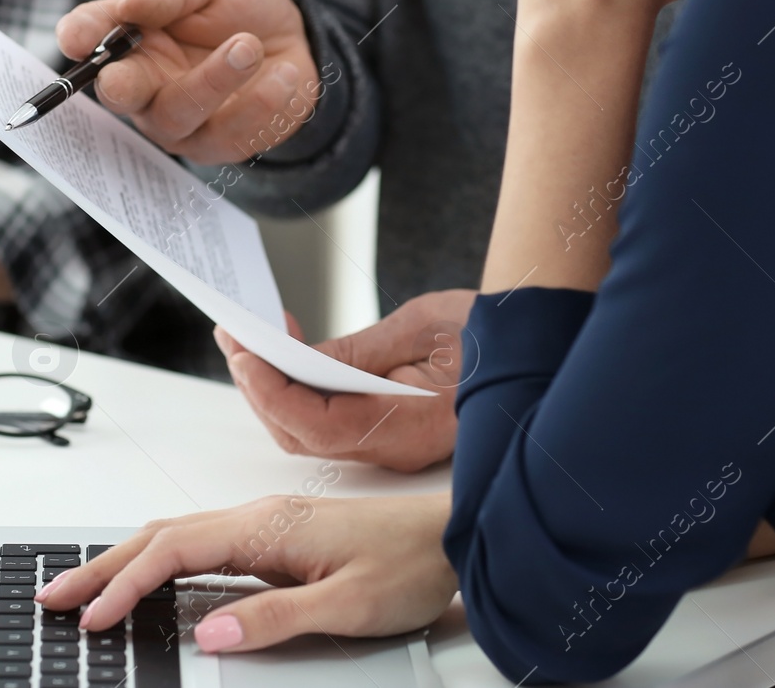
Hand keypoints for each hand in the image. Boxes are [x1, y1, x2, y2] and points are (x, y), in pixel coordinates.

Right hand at [38, 493, 456, 651]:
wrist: (454, 536)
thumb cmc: (411, 564)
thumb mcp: (348, 605)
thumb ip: (277, 618)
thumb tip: (210, 633)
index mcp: (267, 528)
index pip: (175, 553)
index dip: (126, 586)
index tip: (94, 620)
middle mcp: (259, 517)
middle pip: (161, 535)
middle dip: (104, 566)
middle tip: (55, 595)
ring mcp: (266, 523)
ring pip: (177, 535)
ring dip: (127, 560)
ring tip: (88, 588)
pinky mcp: (277, 535)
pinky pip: (201, 541)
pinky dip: (160, 558)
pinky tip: (151, 577)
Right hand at [55, 0, 320, 164]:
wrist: (293, 33)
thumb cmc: (235, 0)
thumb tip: (132, 5)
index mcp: (129, 35)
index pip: (89, 37)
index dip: (79, 36)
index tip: (78, 36)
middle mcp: (143, 82)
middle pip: (118, 93)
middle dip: (120, 85)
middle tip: (122, 77)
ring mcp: (178, 119)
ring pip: (177, 115)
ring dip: (212, 82)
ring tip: (250, 46)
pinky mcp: (218, 142)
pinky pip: (229, 134)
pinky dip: (260, 102)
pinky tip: (284, 74)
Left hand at [217, 289, 474, 472]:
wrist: (542, 356)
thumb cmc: (499, 337)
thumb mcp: (427, 327)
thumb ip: (359, 351)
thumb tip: (299, 361)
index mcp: (410, 427)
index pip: (320, 423)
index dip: (273, 390)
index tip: (244, 352)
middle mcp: (396, 447)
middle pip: (304, 432)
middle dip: (258, 386)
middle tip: (233, 336)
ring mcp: (392, 444)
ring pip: (310, 430)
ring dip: (272, 388)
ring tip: (247, 341)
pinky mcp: (391, 431)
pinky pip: (330, 420)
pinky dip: (298, 390)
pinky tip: (286, 356)